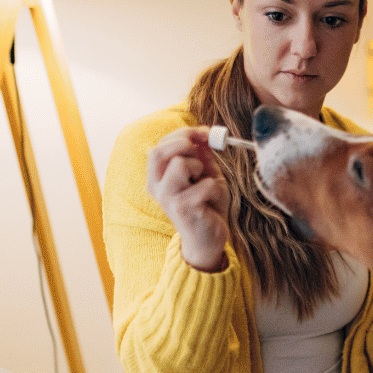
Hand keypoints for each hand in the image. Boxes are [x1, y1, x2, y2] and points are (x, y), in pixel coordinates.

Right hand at [147, 127, 230, 270]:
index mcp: (157, 177)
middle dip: (185, 145)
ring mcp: (167, 198)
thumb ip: (202, 156)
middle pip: (159, 151)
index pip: (159, 146)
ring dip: (201, 168)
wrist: (209, 240)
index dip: (183, 134)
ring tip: (206, 184)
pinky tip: (212, 202)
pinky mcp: (182, 209)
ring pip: (180, 164)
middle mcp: (156, 187)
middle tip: (202, 156)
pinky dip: (216, 189)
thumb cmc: (207, 206)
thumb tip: (204, 134)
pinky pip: (204, 185)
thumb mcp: (205, 176)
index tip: (205, 133)